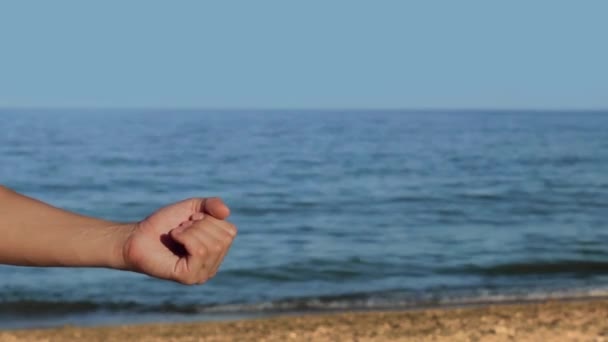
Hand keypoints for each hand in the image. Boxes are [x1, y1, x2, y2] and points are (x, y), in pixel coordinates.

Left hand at [121, 198, 236, 283]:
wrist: (137, 236)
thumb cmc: (164, 224)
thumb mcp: (192, 207)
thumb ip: (212, 205)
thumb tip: (226, 212)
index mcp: (216, 253)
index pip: (230, 231)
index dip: (211, 219)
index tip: (191, 219)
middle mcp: (212, 266)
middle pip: (223, 239)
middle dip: (201, 225)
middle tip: (182, 227)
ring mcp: (201, 274)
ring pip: (212, 245)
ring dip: (191, 231)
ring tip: (177, 233)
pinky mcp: (188, 277)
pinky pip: (199, 252)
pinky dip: (186, 237)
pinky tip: (174, 238)